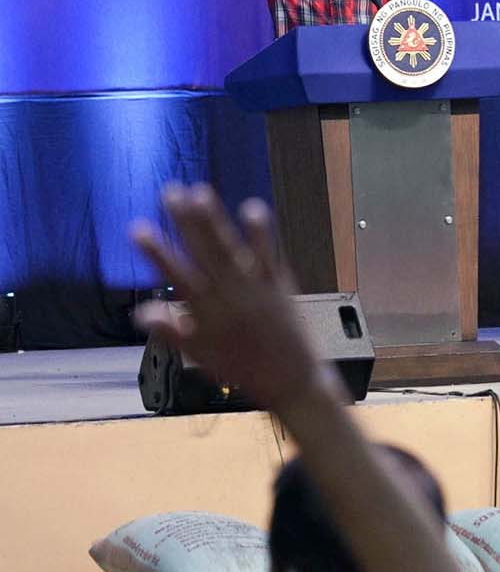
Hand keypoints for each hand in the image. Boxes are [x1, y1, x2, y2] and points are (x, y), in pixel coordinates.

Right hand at [130, 184, 340, 411]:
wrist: (288, 380)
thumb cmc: (241, 367)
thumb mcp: (199, 355)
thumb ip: (171, 331)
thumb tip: (139, 312)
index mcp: (203, 312)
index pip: (174, 274)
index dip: (155, 251)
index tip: (137, 227)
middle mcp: (226, 295)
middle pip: (201, 252)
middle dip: (184, 221)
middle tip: (169, 191)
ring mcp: (253, 288)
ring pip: (229, 248)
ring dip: (214, 220)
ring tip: (200, 192)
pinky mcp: (278, 284)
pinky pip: (267, 254)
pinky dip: (260, 233)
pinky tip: (253, 208)